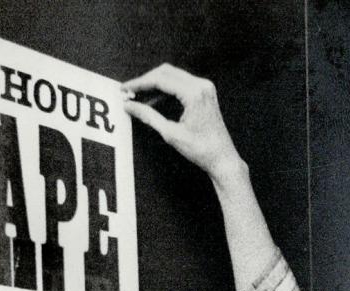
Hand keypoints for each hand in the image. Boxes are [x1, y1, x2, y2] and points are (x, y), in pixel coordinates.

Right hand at [122, 63, 243, 181]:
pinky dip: (166, 90)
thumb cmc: (203, 150)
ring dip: (155, 85)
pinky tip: (154, 101)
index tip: (125, 89)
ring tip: (139, 98)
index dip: (139, 83)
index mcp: (195, 93)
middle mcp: (202, 86)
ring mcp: (205, 88)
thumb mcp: (171, 134)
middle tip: (129, 92)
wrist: (223, 160)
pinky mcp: (205, 93)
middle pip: (165, 72)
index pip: (160, 79)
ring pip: (172, 76)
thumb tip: (130, 106)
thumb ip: (148, 116)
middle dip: (145, 81)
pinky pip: (181, 84)